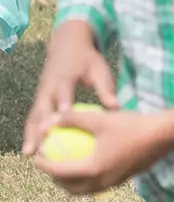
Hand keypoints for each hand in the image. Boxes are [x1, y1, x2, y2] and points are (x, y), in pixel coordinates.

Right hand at [23, 20, 116, 156]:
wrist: (67, 46)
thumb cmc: (87, 60)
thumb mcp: (99, 69)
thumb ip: (105, 88)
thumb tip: (116, 107)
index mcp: (66, 77)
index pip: (64, 91)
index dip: (64, 102)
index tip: (64, 115)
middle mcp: (49, 87)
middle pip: (42, 108)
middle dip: (41, 126)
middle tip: (41, 146)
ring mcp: (41, 94)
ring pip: (33, 116)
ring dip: (30, 134)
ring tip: (30, 154)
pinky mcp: (38, 100)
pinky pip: (32, 118)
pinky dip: (30, 133)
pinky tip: (31, 151)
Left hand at [34, 105, 173, 195]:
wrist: (163, 135)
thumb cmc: (132, 125)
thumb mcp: (102, 119)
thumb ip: (75, 119)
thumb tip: (50, 119)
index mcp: (92, 169)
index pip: (59, 172)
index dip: (44, 165)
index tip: (36, 157)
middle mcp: (100, 182)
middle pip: (69, 187)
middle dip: (55, 178)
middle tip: (49, 163)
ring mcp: (112, 184)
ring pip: (83, 189)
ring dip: (70, 181)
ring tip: (66, 165)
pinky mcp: (121, 180)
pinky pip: (96, 185)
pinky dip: (86, 179)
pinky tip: (90, 161)